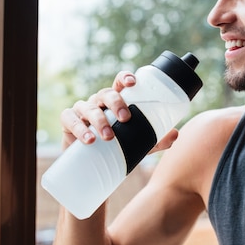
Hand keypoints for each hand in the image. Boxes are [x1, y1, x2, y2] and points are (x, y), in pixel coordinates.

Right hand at [60, 71, 179, 151]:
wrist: (90, 166)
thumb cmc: (116, 146)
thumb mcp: (138, 144)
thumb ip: (156, 139)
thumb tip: (176, 134)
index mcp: (116, 101)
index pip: (120, 83)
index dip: (125, 78)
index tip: (133, 82)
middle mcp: (99, 102)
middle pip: (106, 93)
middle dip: (116, 103)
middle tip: (126, 118)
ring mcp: (82, 110)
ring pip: (88, 107)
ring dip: (99, 120)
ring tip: (109, 137)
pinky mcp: (68, 122)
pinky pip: (69, 119)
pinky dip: (78, 128)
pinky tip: (88, 139)